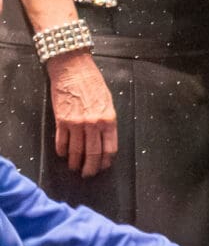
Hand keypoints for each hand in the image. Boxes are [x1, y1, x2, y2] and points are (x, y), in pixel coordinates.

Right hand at [47, 51, 116, 178]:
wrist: (73, 70)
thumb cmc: (93, 84)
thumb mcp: (108, 102)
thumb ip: (107, 121)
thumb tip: (105, 139)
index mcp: (109, 119)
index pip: (110, 148)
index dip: (106, 161)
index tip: (103, 167)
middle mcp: (93, 124)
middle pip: (93, 154)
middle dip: (90, 168)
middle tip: (87, 174)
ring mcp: (76, 123)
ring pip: (76, 151)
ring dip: (75, 163)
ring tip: (74, 167)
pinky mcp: (61, 121)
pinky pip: (61, 143)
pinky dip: (62, 152)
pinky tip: (63, 155)